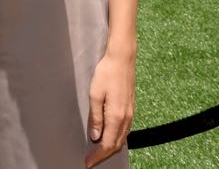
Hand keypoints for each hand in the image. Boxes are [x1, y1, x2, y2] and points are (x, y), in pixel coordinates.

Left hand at [85, 51, 134, 166]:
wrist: (122, 59)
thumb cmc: (106, 73)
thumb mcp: (95, 95)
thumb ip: (95, 117)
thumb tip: (94, 137)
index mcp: (116, 116)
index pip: (107, 144)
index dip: (97, 156)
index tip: (87, 162)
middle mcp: (126, 118)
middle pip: (116, 144)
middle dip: (103, 155)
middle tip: (91, 160)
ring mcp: (130, 113)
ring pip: (121, 138)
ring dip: (110, 147)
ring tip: (97, 151)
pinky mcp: (131, 108)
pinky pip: (125, 130)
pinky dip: (116, 137)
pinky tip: (109, 136)